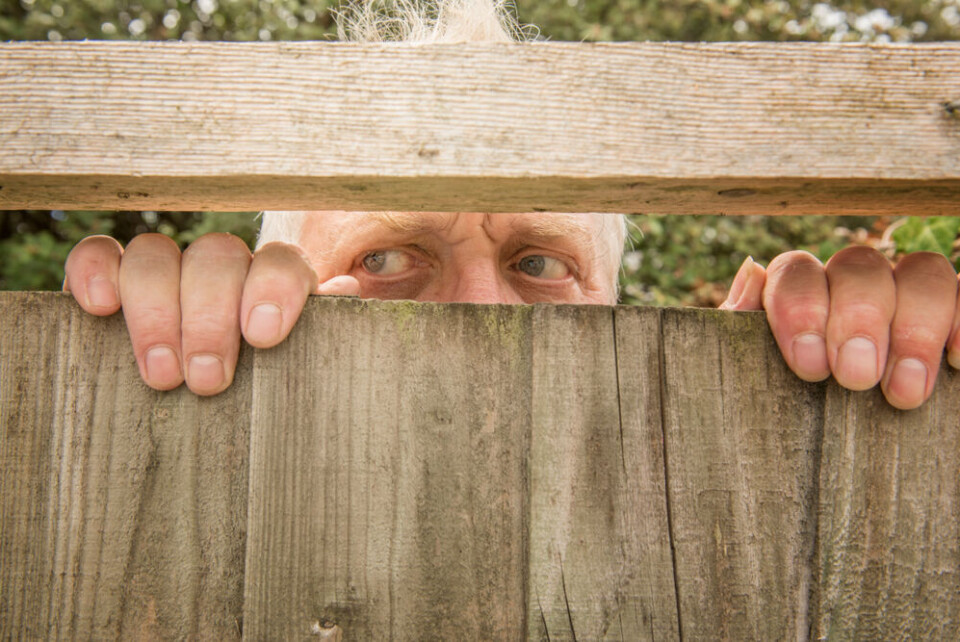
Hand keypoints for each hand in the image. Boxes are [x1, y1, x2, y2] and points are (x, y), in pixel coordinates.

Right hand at [64, 233, 358, 394]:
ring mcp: (168, 269)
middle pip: (215, 257)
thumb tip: (346, 290)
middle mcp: (224, 267)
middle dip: (210, 318)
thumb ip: (325, 333)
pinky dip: (95, 271)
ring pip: (156, 255)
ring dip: (157, 312)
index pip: (281, 260)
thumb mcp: (306, 368)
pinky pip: (99, 253)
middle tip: (207, 381)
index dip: (272, 288)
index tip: (263, 336)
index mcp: (276, 282)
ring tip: (164, 377)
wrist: (218, 407)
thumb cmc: (269, 392)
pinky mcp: (113, 280)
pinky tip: (99, 307)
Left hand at [721, 247, 959, 409]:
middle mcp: (850, 289)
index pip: (796, 271)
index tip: (808, 365)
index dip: (801, 307)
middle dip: (858, 316)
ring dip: (915, 326)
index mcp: (795, 297)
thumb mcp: (743, 388)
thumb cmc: (776, 432)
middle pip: (860, 265)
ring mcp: (906, 302)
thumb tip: (752, 270)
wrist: (812, 487)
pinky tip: (956, 362)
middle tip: (856, 378)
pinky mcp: (951, 326)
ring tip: (904, 391)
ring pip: (922, 271)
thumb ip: (738, 332)